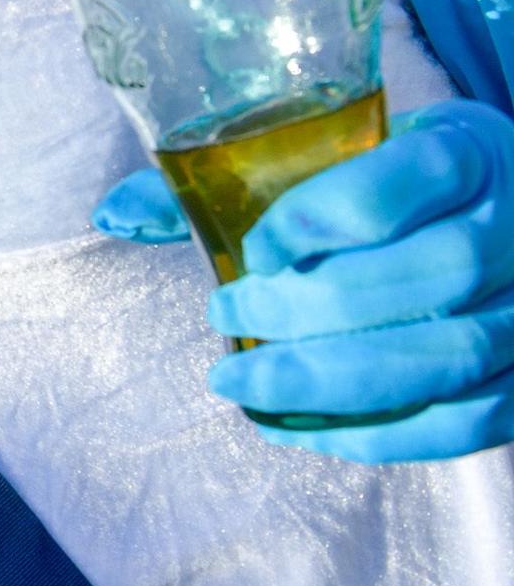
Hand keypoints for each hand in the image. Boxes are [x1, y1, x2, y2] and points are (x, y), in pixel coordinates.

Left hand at [95, 100, 513, 461]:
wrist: (495, 208)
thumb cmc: (391, 179)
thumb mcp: (332, 150)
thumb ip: (225, 177)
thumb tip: (110, 212)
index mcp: (465, 151)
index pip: (397, 184)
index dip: (313, 221)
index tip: (252, 249)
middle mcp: (511, 228)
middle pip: (424, 279)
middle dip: (310, 309)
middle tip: (227, 315)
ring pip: (442, 358)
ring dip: (328, 381)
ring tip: (240, 384)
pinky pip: (461, 424)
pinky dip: (374, 436)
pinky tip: (297, 428)